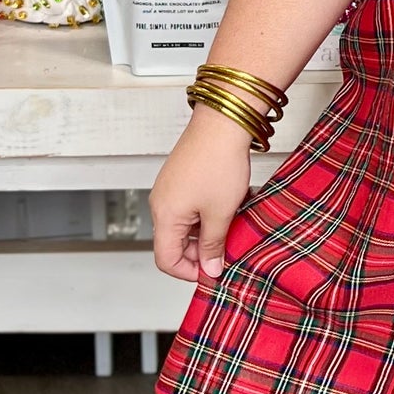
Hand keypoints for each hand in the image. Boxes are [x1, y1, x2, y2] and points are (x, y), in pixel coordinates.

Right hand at [150, 104, 254, 285]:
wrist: (222, 122)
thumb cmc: (218, 162)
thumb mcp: (221, 214)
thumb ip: (212, 246)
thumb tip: (210, 269)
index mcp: (164, 216)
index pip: (166, 260)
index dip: (189, 272)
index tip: (213, 271)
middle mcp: (161, 203)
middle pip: (174, 243)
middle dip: (201, 251)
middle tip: (228, 249)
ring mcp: (170, 189)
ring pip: (185, 225)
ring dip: (208, 231)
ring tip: (233, 224)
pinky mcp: (181, 179)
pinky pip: (191, 207)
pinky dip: (208, 213)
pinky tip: (230, 206)